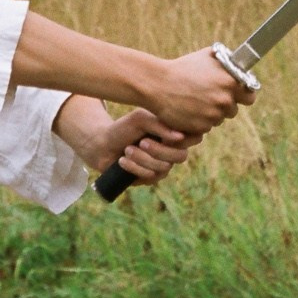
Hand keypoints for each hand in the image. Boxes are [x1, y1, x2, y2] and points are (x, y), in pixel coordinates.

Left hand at [55, 101, 199, 185]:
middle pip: (181, 156)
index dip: (185, 139)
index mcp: (174, 133)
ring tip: (127, 150)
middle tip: (142, 142)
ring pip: (164, 168)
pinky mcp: (150, 178)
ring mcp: (163, 166)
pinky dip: (135, 167)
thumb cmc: (124, 127)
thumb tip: (179, 137)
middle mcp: (172, 150)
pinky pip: (150, 177)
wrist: (102, 144)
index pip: (195, 137)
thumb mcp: (141, 118)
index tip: (165, 133)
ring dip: (143, 158)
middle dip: (160, 150)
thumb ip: (160, 124)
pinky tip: (123, 161)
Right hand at [144, 48, 254, 133]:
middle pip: (233, 110)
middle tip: (210, 96)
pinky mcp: (201, 127)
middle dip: (225, 104)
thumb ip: (226, 61)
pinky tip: (189, 109)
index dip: (243, 95)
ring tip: (196, 101)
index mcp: (230, 82)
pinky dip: (200, 121)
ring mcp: (213, 115)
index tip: (237, 94)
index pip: (250, 96)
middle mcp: (225, 100)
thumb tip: (238, 61)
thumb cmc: (182, 68)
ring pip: (219, 119)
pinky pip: (206, 127)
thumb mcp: (206, 56)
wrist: (158, 85)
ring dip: (211, 113)